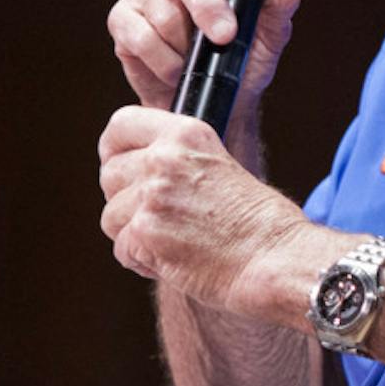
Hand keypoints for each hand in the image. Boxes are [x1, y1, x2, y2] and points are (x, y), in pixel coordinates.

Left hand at [98, 105, 304, 313]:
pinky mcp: (145, 234)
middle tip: (156, 215)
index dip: (114, 149)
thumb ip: (180, 160)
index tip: (120, 165)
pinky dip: (142, 261)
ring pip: (111, 216)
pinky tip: (173, 259)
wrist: (274, 257)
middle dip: (124, 199)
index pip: (121, 124)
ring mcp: (152, 196)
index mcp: (186, 134)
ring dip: (133, 233)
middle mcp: (165, 158)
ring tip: (172, 240)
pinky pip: (121, 249)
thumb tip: (138, 169)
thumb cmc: (259, 221)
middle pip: (110, 174)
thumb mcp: (220, 165)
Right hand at [106, 0, 304, 109]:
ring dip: (186, 43)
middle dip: (204, 5)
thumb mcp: (268, 36)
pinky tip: (177, 69)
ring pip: (161, 10)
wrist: (211, 103)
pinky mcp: (122, 22)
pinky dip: (164, 60)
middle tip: (225, 34)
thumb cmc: (240, 60)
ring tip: (201, 59)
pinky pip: (140, 37)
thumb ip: (278, 7)